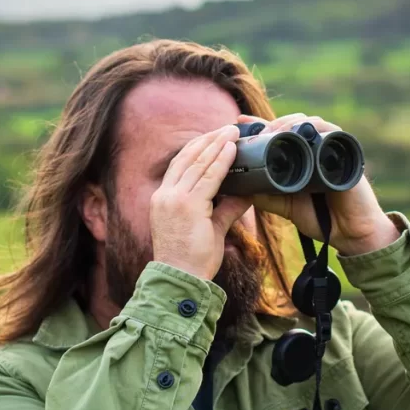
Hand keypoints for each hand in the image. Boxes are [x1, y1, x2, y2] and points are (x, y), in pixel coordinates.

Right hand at [151, 125, 251, 279]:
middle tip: (228, 128)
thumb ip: (226, 209)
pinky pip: (209, 177)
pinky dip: (221, 161)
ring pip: (198, 163)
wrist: (180, 280)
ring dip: (217, 145)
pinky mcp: (188, 206)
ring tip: (232, 132)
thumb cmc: (192, 260)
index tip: (215, 137)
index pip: (181, 165)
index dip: (198, 148)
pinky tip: (232, 150)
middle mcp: (165, 195)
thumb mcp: (210, 228)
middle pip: (187, 157)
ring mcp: (175, 199)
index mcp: (164, 198)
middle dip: (209, 140)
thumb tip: (245, 195)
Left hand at [239, 113, 400, 255]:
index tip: (240, 122)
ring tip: (271, 133)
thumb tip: (242, 186)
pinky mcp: (346, 152)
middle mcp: (317, 149)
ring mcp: (332, 148)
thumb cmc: (322, 219)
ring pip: (308, 122)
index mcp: (303, 158)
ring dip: (287, 123)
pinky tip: (298, 131)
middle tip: (254, 133)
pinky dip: (312, 127)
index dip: (261, 125)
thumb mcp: (287, 205)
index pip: (281, 133)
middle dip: (271, 124)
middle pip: (292, 123)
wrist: (350, 234)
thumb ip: (267, 195)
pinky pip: (330, 131)